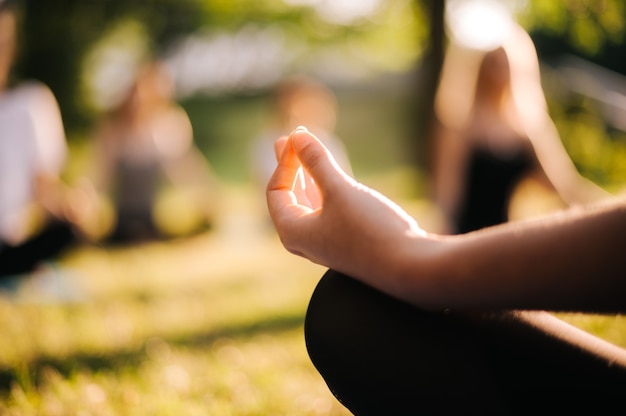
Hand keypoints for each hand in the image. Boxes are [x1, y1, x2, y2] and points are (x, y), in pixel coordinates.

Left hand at [266, 127, 425, 283]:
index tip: (299, 137)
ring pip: (309, 202)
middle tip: (288, 139)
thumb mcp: (340, 190)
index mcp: (293, 232)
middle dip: (291, 166)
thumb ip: (317, 161)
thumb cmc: (370, 229)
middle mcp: (305, 241)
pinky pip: (328, 210)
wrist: (410, 266)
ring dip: (308, 175)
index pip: (276, 190)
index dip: (285, 161)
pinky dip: (325, 189)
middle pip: (289, 196)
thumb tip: (298, 135)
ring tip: (303, 152)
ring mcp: (327, 242)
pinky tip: (329, 177)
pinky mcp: (348, 241)